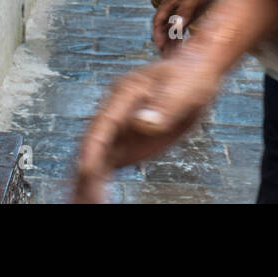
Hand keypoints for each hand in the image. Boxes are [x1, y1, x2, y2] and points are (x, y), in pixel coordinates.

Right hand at [74, 52, 221, 202]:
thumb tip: (143, 122)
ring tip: (83, 204)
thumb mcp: (184, 88)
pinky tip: (96, 201)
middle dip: (86, 173)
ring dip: (87, 182)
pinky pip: (105, 166)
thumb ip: (165, 106)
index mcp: (125, 93)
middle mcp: (115, 112)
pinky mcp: (125, 144)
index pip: (104, 123)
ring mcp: (118, 130)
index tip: (86, 169)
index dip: (92, 148)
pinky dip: (98, 184)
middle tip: (84, 200)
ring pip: (95, 158)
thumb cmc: (189, 75)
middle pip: (92, 144)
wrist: (194, 71)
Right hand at [152, 0, 219, 52]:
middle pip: (164, 27)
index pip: (158, 20)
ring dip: (172, 42)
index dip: (157, 34)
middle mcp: (173, 7)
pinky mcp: (191, 13)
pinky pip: (182, 28)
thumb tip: (176, 28)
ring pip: (173, 29)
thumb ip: (185, 11)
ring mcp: (181, 10)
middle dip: (164, 42)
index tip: (160, 46)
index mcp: (169, 1)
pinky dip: (181, 38)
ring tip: (172, 57)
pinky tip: (183, 48)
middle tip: (165, 57)